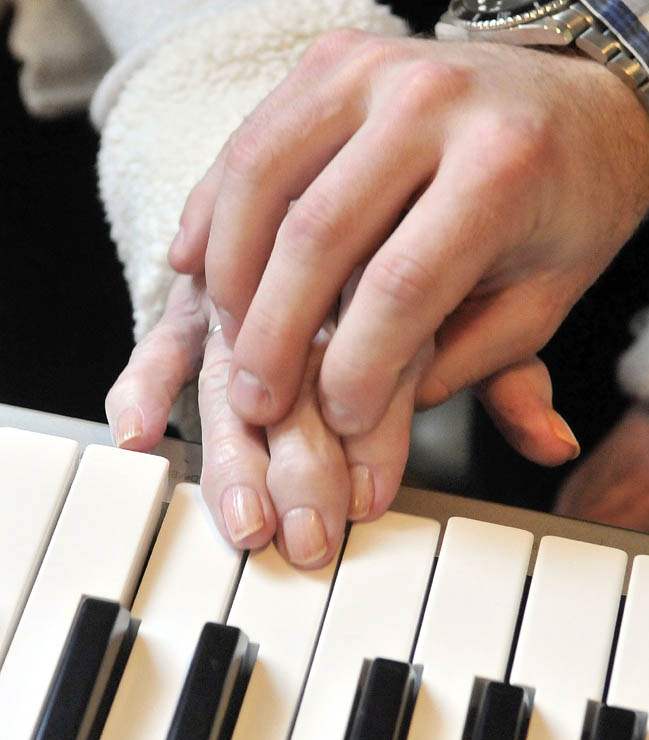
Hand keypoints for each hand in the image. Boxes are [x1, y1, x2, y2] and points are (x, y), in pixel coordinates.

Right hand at [104, 273, 425, 566]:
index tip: (370, 498)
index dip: (374, 433)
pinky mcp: (192, 300)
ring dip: (236, 455)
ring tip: (247, 519)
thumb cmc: (372, 260)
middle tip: (310, 535)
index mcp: (375, 276)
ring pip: (231, 371)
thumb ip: (413, 365)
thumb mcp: (417, 300)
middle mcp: (305, 278)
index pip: (376, 355)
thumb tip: (386, 478)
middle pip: (299, 371)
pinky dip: (147, 387)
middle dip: (304, 464)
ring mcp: (241, 289)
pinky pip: (163, 341)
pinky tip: (141, 434)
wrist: (312, 204)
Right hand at [169, 30, 648, 443]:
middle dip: (275, 333)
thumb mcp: (547, 298)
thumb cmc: (568, 206)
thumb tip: (379, 425)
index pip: (405, 284)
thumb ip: (478, 370)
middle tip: (258, 402)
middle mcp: (433, 99)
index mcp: (505, 165)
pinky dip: (217, 206)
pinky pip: (252, 139)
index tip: (341, 419)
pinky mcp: (335, 57)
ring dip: (232, 274)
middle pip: (317, 231)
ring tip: (230, 343)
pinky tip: (197, 264)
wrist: (581, 98)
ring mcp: (375, 65)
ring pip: (261, 177)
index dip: (359, 366)